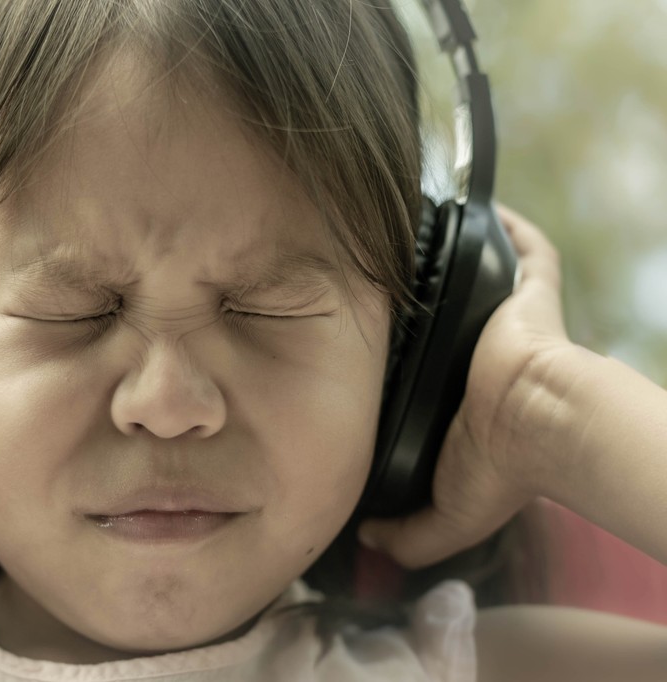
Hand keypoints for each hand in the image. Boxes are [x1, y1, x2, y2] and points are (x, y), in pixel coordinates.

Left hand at [358, 205, 573, 567]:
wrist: (544, 423)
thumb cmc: (504, 469)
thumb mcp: (446, 517)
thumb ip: (407, 536)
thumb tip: (366, 541)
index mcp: (466, 405)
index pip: (436, 382)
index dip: (412, 371)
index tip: (371, 357)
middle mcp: (481, 359)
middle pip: (452, 327)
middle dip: (422, 313)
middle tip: (374, 290)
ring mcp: (507, 324)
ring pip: (481, 287)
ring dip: (455, 267)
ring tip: (409, 242)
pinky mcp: (529, 296)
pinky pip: (527, 251)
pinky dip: (511, 229)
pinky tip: (481, 210)